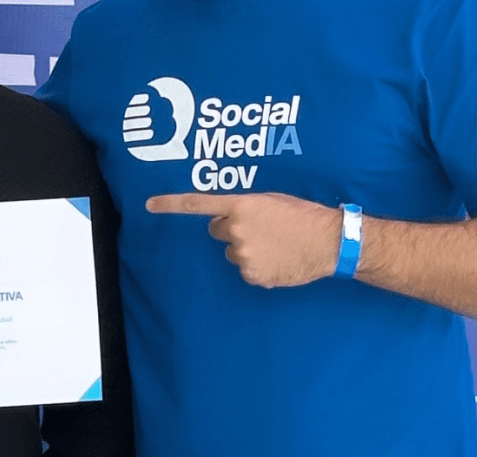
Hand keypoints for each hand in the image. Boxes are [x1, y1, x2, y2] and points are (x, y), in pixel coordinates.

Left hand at [146, 192, 341, 287]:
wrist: (327, 241)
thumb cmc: (302, 215)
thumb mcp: (270, 201)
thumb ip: (244, 208)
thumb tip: (228, 219)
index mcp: (241, 205)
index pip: (197, 204)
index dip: (170, 204)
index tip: (149, 205)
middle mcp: (236, 229)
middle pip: (217, 231)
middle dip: (231, 230)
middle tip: (260, 229)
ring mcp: (243, 254)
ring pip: (232, 252)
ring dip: (247, 248)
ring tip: (275, 244)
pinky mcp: (253, 274)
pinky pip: (246, 270)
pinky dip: (258, 266)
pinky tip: (278, 260)